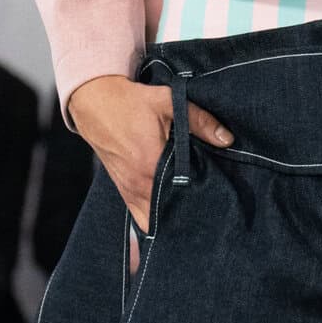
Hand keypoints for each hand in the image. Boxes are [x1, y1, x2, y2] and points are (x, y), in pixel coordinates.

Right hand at [66, 74, 232, 234]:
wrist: (95, 102)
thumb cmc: (131, 102)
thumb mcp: (168, 102)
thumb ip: (200, 121)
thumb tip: (227, 140)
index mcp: (151, 164)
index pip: (183, 196)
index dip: (200, 199)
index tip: (215, 196)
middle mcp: (138, 184)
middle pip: (170, 213)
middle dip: (188, 211)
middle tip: (206, 203)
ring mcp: (129, 190)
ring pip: (154, 220)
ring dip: (171, 215)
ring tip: (190, 207)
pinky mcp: (123, 190)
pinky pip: (140, 216)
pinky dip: (155, 217)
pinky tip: (170, 209)